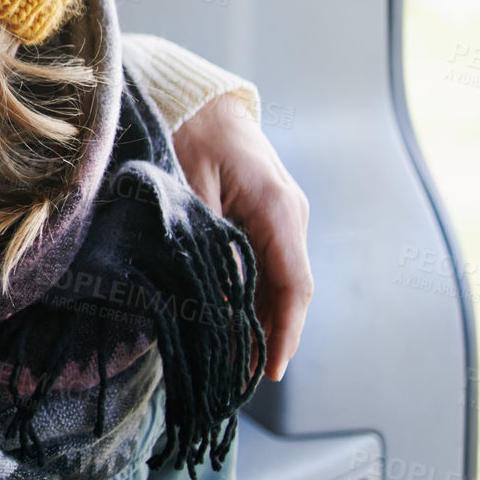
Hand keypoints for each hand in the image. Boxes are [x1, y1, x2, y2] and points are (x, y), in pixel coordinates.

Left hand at [171, 93, 312, 381]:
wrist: (198, 101)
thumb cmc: (187, 134)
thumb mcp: (187, 188)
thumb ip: (201, 242)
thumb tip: (207, 300)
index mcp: (277, 208)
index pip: (292, 285)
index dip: (283, 332)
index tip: (270, 369)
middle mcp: (290, 215)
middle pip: (288, 291)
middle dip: (270, 336)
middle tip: (243, 378)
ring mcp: (282, 217)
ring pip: (278, 282)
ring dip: (261, 321)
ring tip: (237, 363)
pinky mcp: (266, 218)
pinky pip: (267, 266)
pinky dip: (254, 297)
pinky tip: (234, 322)